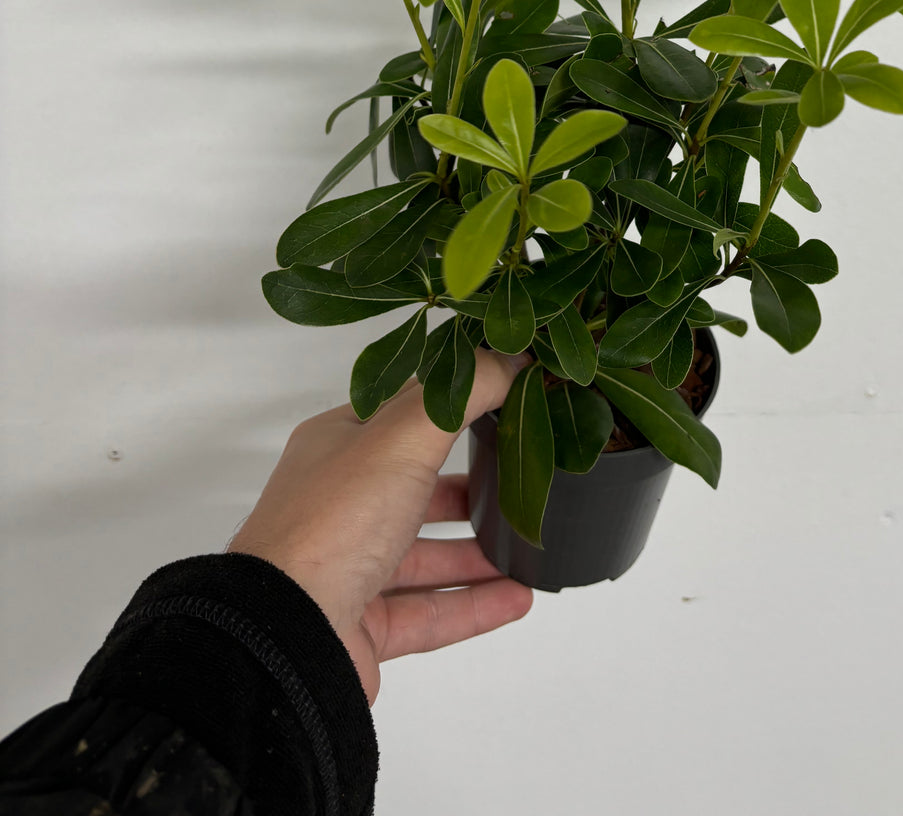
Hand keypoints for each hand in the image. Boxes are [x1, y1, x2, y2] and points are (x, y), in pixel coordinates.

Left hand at [226, 348, 533, 703]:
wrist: (284, 637)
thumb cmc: (333, 524)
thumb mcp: (403, 437)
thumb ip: (461, 394)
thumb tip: (510, 355)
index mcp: (335, 449)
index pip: (402, 417)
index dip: (453, 405)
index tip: (507, 399)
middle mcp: (337, 507)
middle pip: (414, 489)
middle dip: (468, 487)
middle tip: (520, 478)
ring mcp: (347, 571)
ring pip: (425, 556)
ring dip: (478, 552)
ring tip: (528, 544)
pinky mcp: (362, 628)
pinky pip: (429, 613)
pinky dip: (475, 605)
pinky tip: (517, 596)